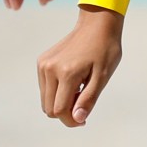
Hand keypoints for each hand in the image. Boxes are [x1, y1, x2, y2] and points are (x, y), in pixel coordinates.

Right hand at [37, 9, 123, 126]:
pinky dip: (57, 92)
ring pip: (45, 100)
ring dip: (61, 102)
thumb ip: (89, 99)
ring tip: (80, 90)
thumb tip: (77, 119)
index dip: (71, 121)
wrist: (96, 25)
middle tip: (84, 102)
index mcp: (66, 73)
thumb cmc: (105, 51)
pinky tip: (73, 82)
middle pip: (49, 108)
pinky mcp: (41, 62)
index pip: (59, 110)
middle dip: (66, 113)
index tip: (84, 120)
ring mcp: (43, 65)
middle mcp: (49, 69)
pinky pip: (45, 88)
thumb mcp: (103, 77)